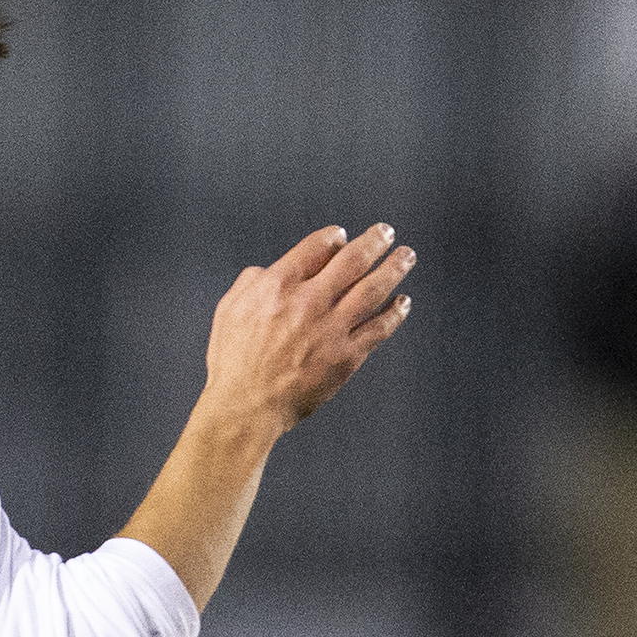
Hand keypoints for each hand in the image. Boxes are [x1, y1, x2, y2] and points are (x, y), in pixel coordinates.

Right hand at [203, 222, 414, 437]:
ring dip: (393, 268)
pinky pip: (379, 329)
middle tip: (386, 232)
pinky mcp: (346, 356)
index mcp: (278, 285)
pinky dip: (395, 313)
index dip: (334, 237)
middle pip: (351, 261)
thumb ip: (251, 282)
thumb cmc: (233, 360)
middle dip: (373, 242)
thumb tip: (270, 270)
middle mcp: (309, 301)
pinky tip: (403, 302)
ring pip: (372, 289)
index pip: (316, 247)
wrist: (246, 405)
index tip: (343, 236)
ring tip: (406, 255)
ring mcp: (331, 328)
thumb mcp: (229, 309)